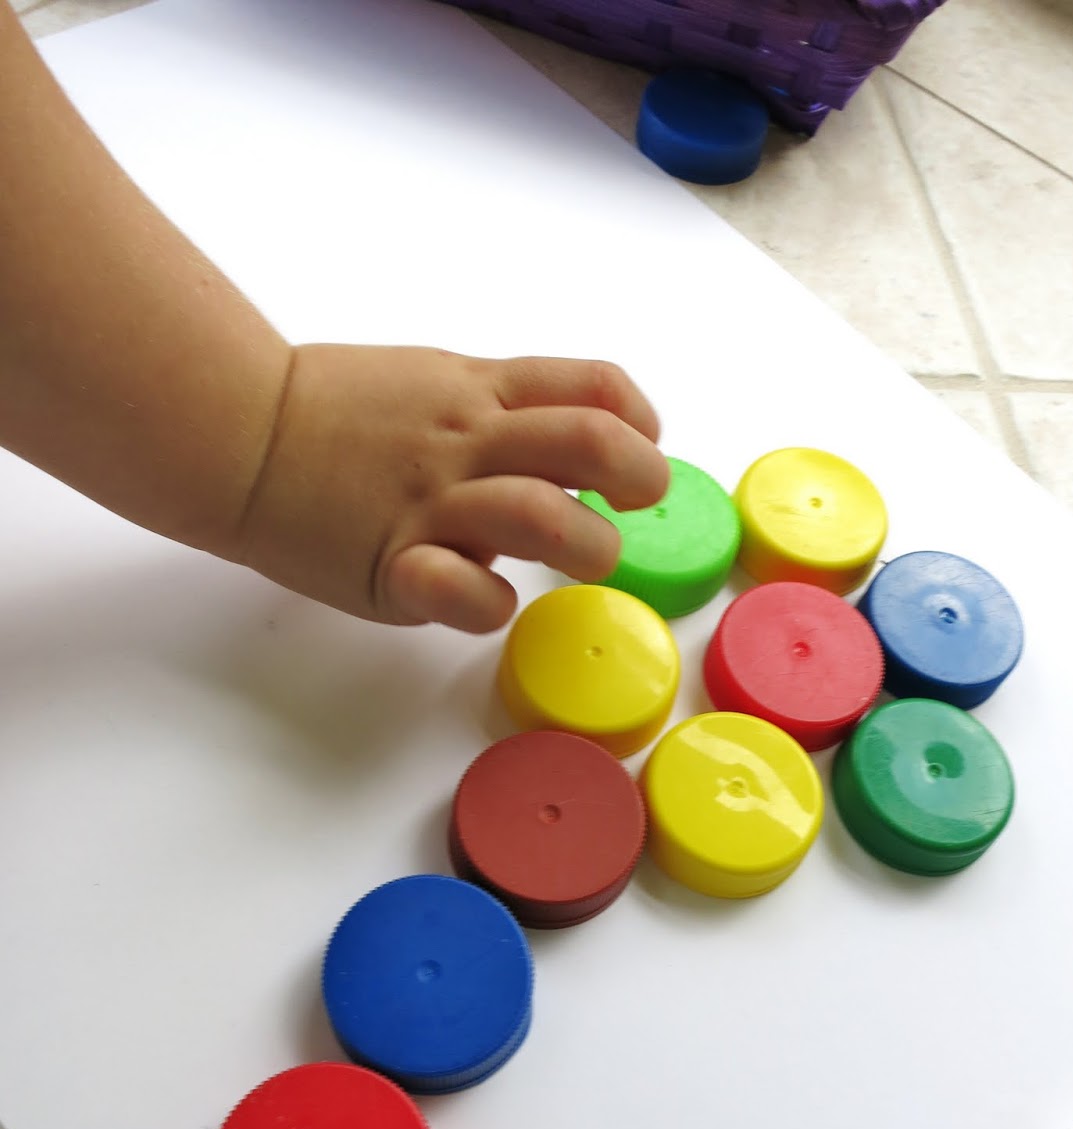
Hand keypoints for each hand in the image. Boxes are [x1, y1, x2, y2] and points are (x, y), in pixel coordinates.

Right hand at [234, 345, 668, 632]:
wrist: (235, 430)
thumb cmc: (331, 413)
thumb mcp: (431, 381)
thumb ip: (498, 410)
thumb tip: (568, 451)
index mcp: (481, 393)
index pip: (594, 390)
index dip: (640, 425)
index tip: (641, 452)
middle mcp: (468, 442)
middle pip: (591, 446)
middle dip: (640, 480)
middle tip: (634, 508)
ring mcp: (433, 503)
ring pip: (543, 516)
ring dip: (586, 545)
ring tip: (580, 559)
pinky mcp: (394, 564)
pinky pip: (466, 593)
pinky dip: (491, 605)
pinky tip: (485, 600)